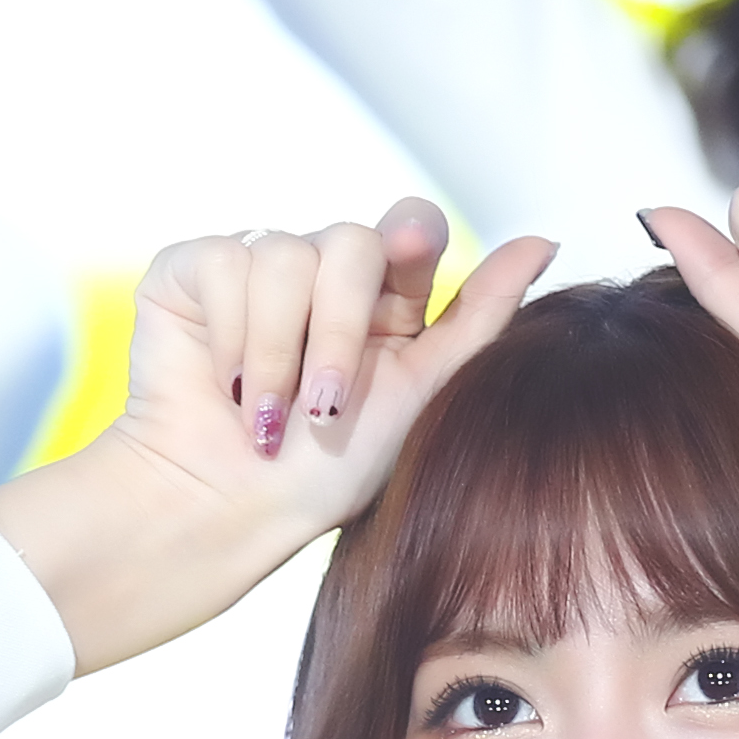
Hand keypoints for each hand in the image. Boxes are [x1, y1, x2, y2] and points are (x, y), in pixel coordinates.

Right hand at [0, 201, 553, 675]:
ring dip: (279, 354)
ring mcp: (257, 265)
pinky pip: (224, 263)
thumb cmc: (328, 475)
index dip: (411, 236)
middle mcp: (322, 271)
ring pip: (283, 254)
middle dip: (339, 335)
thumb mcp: (421, 396)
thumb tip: (543, 239)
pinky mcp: (195, 270)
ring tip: (270, 421)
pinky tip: (228, 390)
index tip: (413, 253)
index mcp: (383, 298)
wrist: (231, 509)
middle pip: (351, 241)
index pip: (409, 228)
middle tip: (324, 410)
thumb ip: (479, 317)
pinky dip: (231, 341)